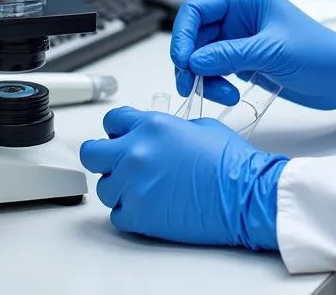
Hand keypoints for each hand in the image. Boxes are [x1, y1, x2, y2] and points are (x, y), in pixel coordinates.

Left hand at [80, 107, 286, 248]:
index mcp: (151, 125)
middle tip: (119, 164)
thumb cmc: (229, 162)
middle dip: (103, 157)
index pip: (112, 120)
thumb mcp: (199, 127)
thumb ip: (167, 129)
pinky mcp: (138, 215)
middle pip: (92, 153)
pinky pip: (117, 214)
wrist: (243, 194)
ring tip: (144, 189)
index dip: (117, 130)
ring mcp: (133, 185)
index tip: (121, 138)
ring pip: (104, 187)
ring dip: (119, 187)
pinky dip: (129, 212)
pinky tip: (149, 207)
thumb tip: (156, 137)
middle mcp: (136, 152)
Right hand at [170, 0, 335, 110]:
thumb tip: (194, 60)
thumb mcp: (272, 52)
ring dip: (203, 76)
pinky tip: (228, 94)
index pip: (199, 9)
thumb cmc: (320, 54)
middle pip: (195, 34)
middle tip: (191, 85)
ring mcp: (240, 38)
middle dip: (190, 60)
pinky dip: (214, 83)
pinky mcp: (243, 60)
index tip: (182, 60)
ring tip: (220, 94)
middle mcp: (239, 15)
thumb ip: (230, 54)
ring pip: (202, 55)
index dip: (183, 33)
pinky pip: (214, 70)